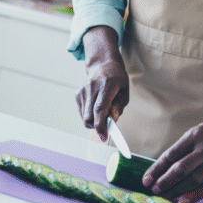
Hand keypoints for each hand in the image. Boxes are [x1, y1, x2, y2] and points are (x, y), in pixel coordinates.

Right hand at [75, 26, 127, 141]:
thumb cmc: (117, 79)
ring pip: (85, 116)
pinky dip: (89, 115)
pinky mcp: (77, 93)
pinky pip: (82, 112)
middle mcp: (92, 87)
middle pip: (90, 116)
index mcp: (106, 85)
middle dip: (97, 126)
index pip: (100, 109)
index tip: (104, 137)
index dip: (101, 125)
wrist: (103, 65)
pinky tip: (96, 107)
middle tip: (106, 128)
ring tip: (103, 112)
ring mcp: (83, 90)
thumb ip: (119, 106)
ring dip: (94, 121)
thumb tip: (111, 120)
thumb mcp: (124, 91)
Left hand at [141, 113, 202, 202]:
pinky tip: (183, 202)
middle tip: (154, 191)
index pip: (171, 155)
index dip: (157, 169)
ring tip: (165, 198)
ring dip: (177, 191)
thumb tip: (166, 168)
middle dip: (165, 182)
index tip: (146, 180)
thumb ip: (185, 148)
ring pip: (193, 180)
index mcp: (194, 135)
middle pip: (180, 169)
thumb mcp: (199, 132)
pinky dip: (194, 196)